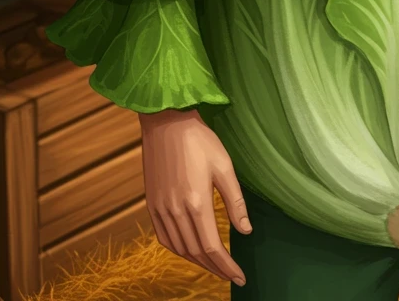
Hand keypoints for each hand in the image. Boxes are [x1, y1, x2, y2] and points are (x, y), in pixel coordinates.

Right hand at [141, 108, 250, 285]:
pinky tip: (189, 250)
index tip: (240, 276)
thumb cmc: (199, 140)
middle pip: (196, 253)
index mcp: (196, 203)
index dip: (227, 266)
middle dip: (215, 268)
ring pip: (180, 249)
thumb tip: (246, 230)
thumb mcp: (224, 166)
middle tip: (231, 274)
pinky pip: (165, 238)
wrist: (165, 122)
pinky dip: (179, 250)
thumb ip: (235, 202)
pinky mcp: (151, 205)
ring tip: (214, 265)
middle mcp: (176, 211)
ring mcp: (161, 210)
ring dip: (197, 262)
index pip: (212, 248)